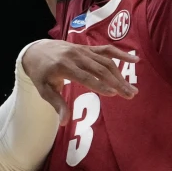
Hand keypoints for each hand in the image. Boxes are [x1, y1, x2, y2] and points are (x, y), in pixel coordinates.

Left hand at [21, 40, 137, 124]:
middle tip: (130, 95)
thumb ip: (57, 104)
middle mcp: (76, 56)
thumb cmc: (41, 73)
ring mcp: (83, 50)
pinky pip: (106, 49)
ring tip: (132, 88)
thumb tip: (64, 122)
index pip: (85, 77)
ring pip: (106, 61)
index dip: (99, 85)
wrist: (36, 50)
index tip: (114, 94)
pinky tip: (135, 59)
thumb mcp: (44, 90)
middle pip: (100, 69)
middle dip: (116, 82)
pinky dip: (121, 53)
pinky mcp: (88, 48)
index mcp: (64, 67)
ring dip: (121, 75)